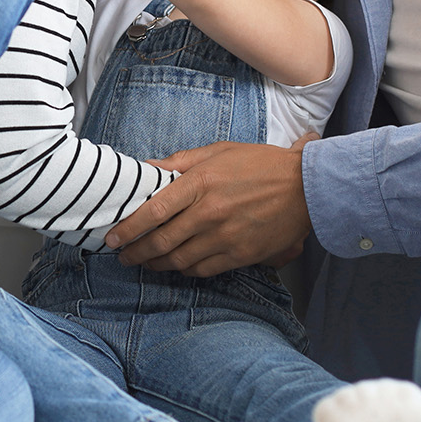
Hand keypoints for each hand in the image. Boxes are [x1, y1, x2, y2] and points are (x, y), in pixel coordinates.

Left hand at [104, 138, 312, 276]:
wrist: (306, 187)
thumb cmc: (262, 165)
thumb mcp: (219, 151)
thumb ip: (181, 161)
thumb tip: (148, 168)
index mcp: (201, 182)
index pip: (154, 210)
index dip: (129, 227)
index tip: (114, 237)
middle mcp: (209, 212)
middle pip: (161, 241)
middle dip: (136, 252)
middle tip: (123, 255)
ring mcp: (225, 236)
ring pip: (178, 260)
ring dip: (155, 264)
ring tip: (144, 263)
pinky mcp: (240, 254)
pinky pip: (203, 269)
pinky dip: (184, 270)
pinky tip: (176, 266)